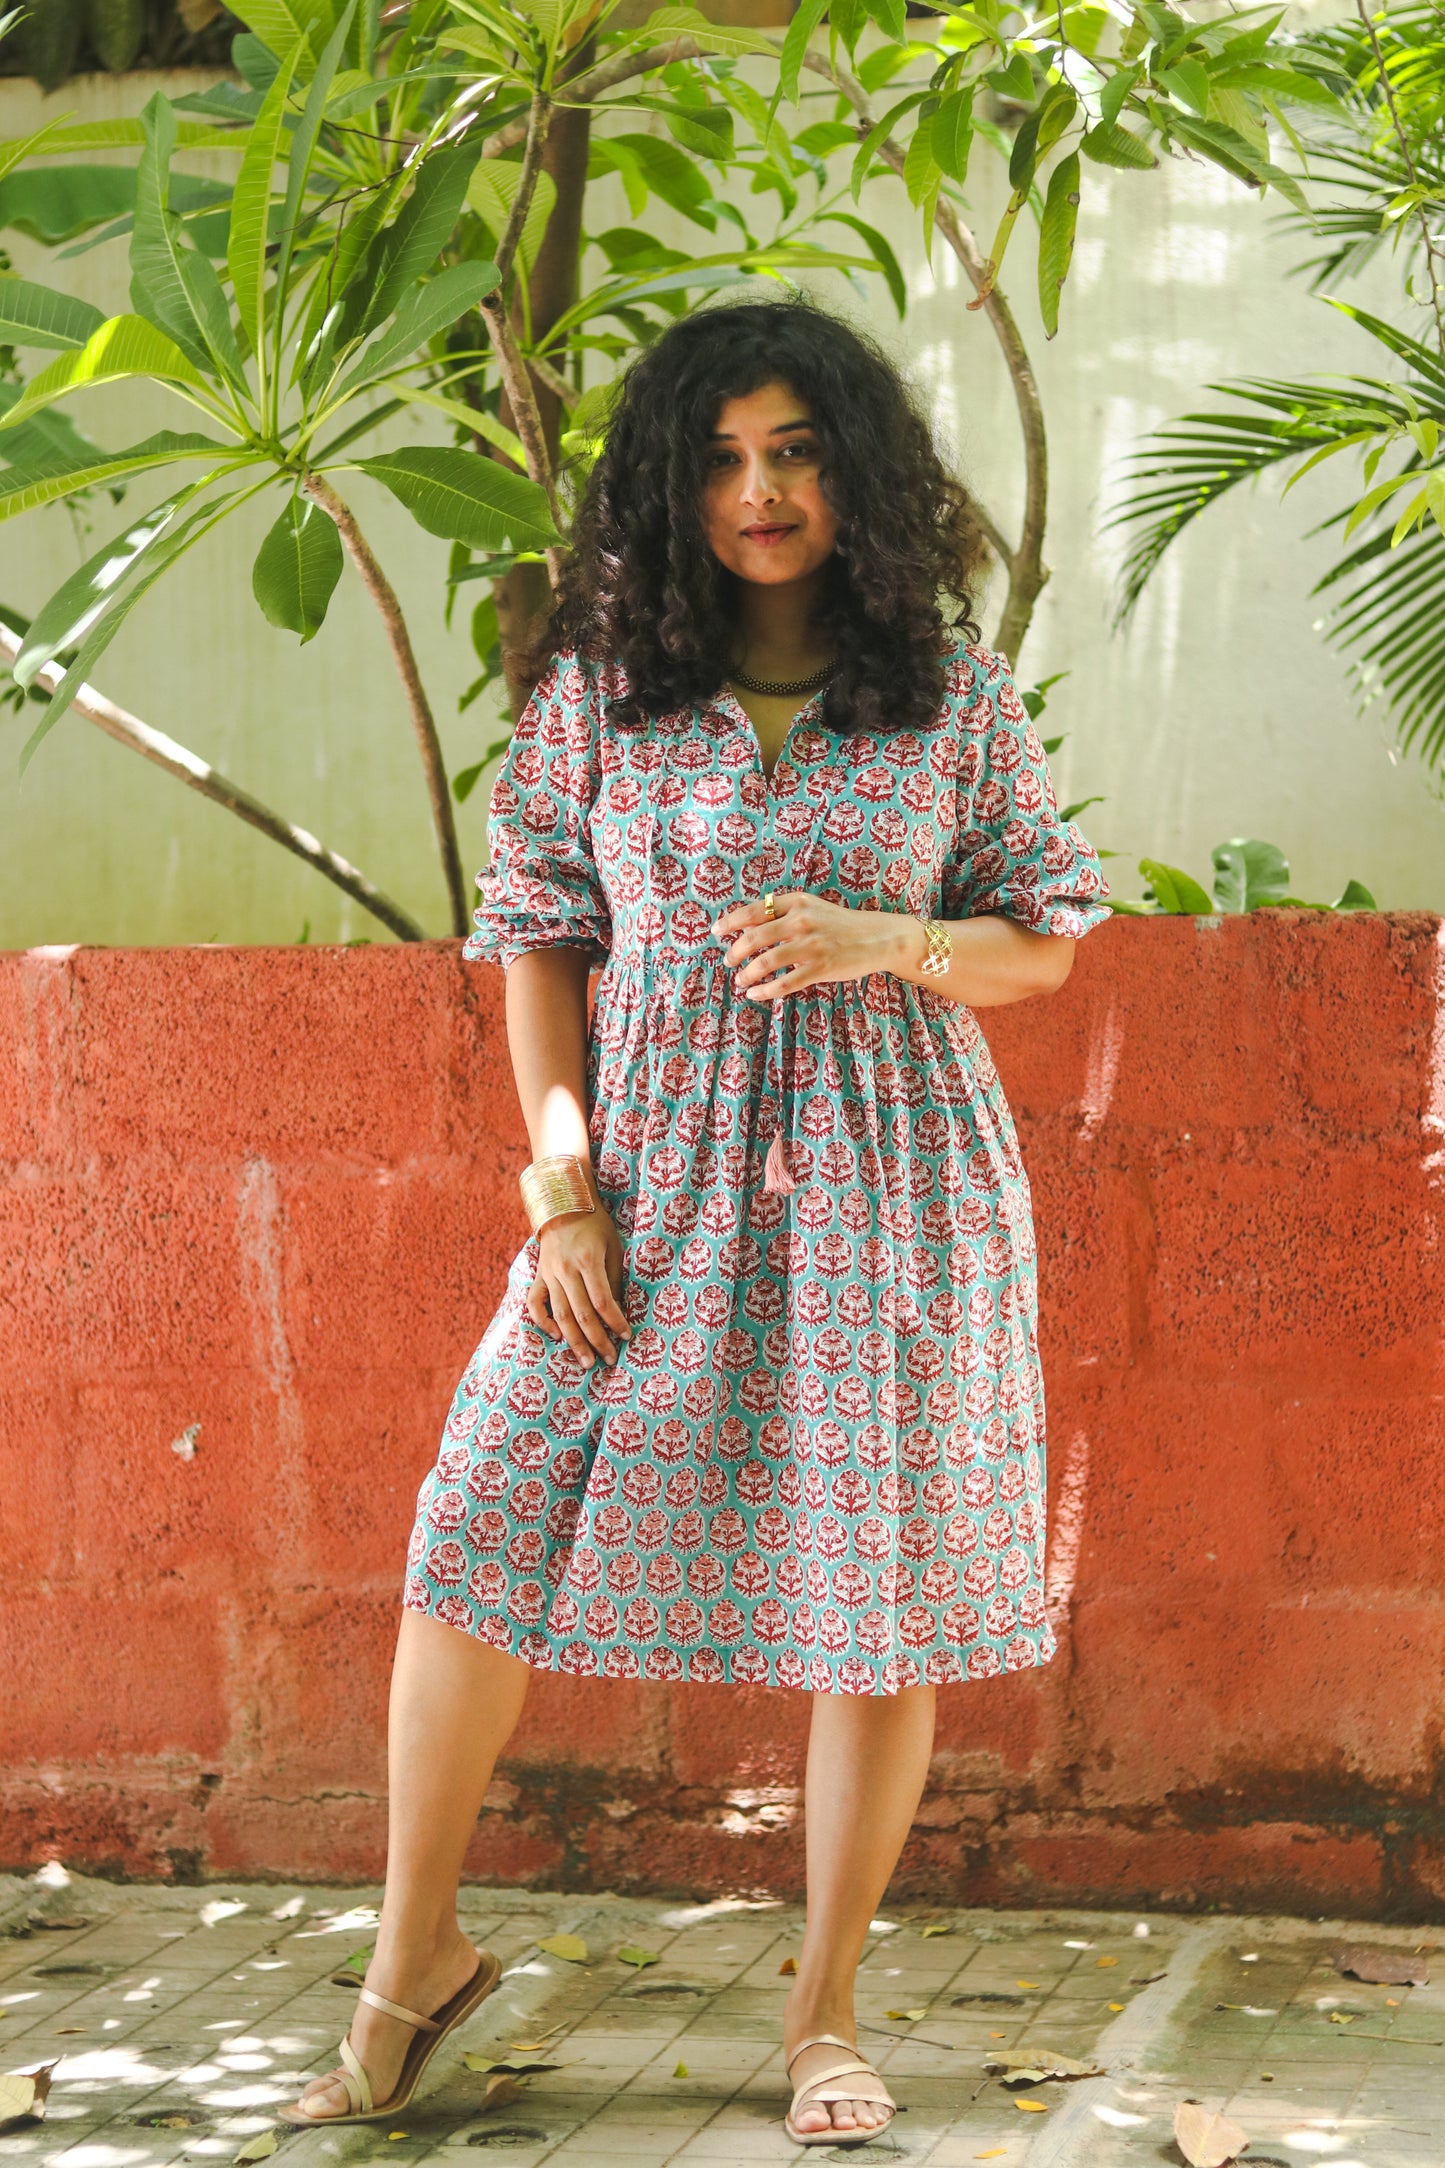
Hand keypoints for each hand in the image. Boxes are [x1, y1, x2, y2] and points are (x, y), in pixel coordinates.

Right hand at [527, 1198, 630, 1368]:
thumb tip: (617, 1312)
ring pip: (559, 1315)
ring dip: (574, 1341)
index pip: (603, 1302)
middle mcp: (566, 1270)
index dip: (615, 1322)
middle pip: (582, 1314)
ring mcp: (549, 1274)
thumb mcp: (613, 1247)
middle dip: (597, 1340)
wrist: (563, 1204)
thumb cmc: (596, 1226)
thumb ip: (614, 1280)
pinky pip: (535, 1303)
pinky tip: (556, 1336)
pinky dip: (542, 1322)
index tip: (626, 1336)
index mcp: (589, 1261)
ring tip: (586, 1361)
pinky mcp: (538, 1275)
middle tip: (609, 1359)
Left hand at [713, 891, 916, 998]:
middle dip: (735, 952)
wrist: (879, 937)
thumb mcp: (814, 908)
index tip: (716, 932)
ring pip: (766, 961)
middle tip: (729, 962)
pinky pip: (785, 982)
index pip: (754, 910)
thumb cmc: (842, 925)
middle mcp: (802, 920)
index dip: (730, 922)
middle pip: (754, 937)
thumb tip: (750, 929)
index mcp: (797, 902)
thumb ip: (786, 914)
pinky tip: (756, 994)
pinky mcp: (821, 967)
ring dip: (747, 974)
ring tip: (741, 981)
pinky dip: (765, 990)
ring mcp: (811, 945)